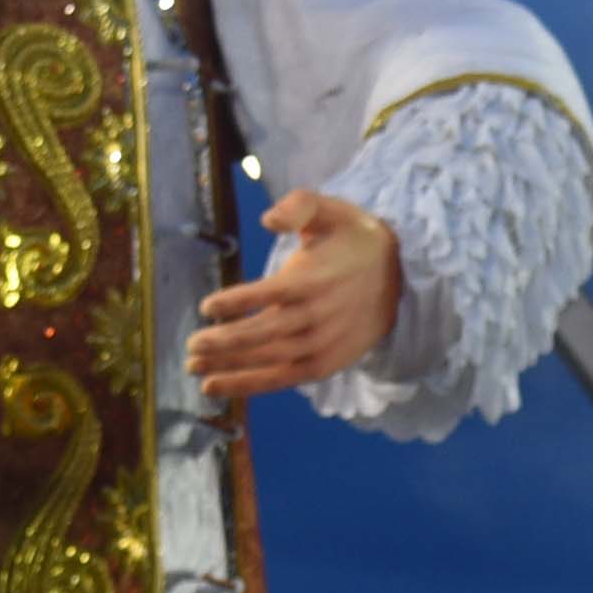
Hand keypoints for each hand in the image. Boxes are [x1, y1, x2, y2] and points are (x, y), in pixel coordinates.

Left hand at [189, 188, 402, 399]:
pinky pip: (282, 379)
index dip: (237, 302)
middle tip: (192, 345)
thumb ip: (300, 206)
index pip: (270, 294)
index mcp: (314, 280)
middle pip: (264, 333)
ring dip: (228, 367)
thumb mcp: (331, 211)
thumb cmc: (353, 241)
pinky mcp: (323, 364)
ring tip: (194, 369)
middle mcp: (316, 317)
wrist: (400, 278)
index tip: (207, 307)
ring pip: (269, 360)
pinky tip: (217, 385)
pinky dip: (249, 385)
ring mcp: (320, 345)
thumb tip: (269, 218)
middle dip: (224, 342)